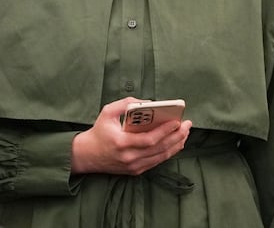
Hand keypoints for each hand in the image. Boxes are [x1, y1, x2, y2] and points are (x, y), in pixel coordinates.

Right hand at [71, 97, 191, 175]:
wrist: (86, 156)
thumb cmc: (98, 132)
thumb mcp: (107, 112)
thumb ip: (125, 103)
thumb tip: (146, 103)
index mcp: (122, 143)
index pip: (150, 139)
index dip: (165, 131)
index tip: (177, 121)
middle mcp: (129, 157)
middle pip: (159, 148)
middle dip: (176, 136)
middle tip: (187, 125)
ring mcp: (133, 166)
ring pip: (161, 157)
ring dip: (176, 145)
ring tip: (185, 133)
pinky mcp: (136, 171)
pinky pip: (156, 161)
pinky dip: (168, 152)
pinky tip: (176, 143)